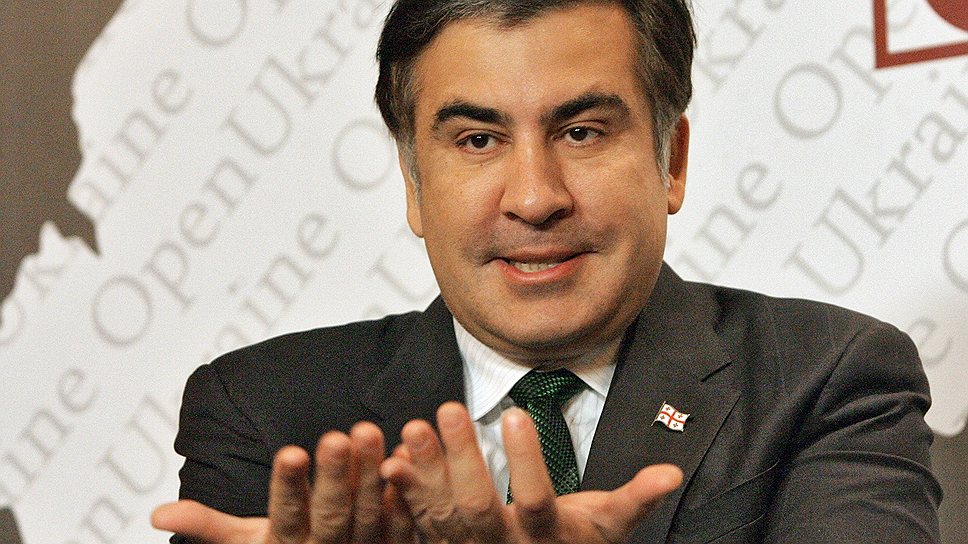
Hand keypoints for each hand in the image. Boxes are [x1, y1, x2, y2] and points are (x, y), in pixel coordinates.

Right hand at [151, 422, 415, 542]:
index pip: (286, 512)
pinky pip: (404, 517)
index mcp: (287, 542)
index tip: (291, 450)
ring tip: (369, 428)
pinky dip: (408, 488)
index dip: (288, 485)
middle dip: (333, 474)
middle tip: (337, 434)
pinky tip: (409, 454)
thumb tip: (157, 514)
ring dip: (372, 471)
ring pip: (371, 509)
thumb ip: (209, 526)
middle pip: (332, 510)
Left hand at [380, 402, 682, 543]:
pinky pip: (420, 521)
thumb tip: (670, 473)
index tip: (519, 413)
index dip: (527, 461)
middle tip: (450, 407)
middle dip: (462, 457)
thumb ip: (636, 500)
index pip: (538, 501)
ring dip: (426, 469)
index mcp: (547, 539)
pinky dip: (405, 492)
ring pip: (442, 513)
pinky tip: (389, 459)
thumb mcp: (608, 526)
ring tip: (413, 425)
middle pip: (479, 506)